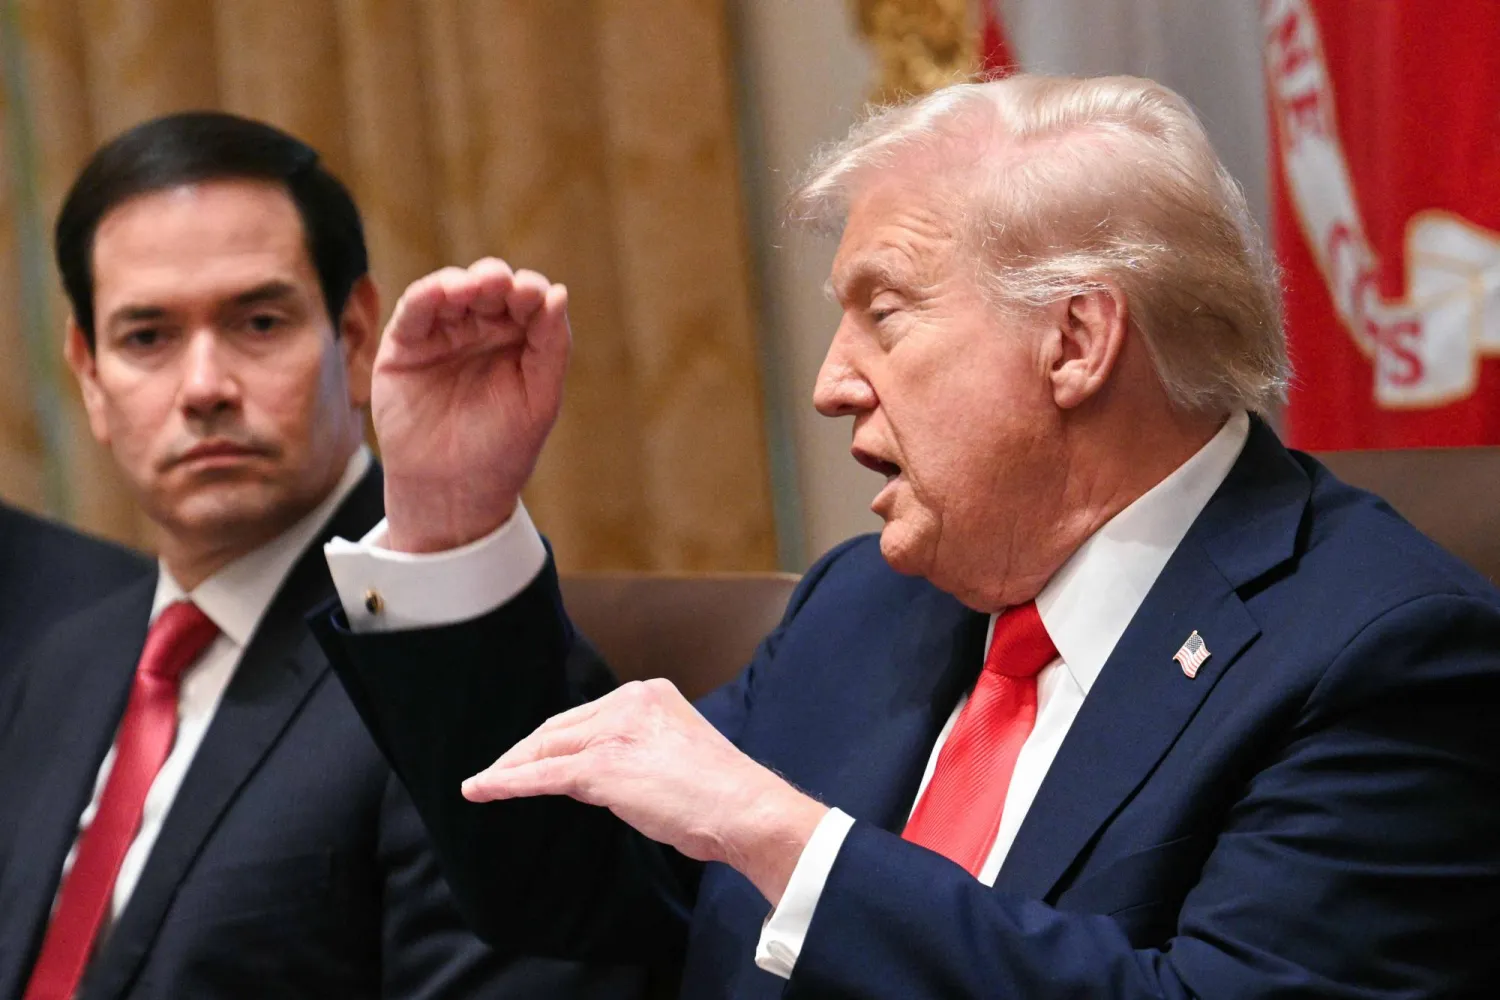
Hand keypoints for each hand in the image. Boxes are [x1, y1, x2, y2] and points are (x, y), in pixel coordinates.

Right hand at [372, 258, 569, 552]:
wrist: (454, 492)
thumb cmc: (503, 449)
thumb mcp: (540, 399)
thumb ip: (551, 347)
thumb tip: (558, 292)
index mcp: (519, 340)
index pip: (526, 301)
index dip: (530, 292)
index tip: (536, 296)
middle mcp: (481, 330)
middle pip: (489, 288)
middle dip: (498, 281)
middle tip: (503, 285)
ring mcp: (442, 334)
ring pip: (451, 291)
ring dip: (464, 282)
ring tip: (476, 286)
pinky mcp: (404, 345)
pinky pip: (414, 311)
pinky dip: (426, 295)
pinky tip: (442, 292)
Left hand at [462, 679, 829, 904]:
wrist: (744, 809)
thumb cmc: (722, 793)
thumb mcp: (678, 752)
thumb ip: (641, 748)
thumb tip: (606, 771)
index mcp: (650, 694)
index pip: (587, 715)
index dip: (555, 738)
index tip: (535, 754)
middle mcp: (629, 702)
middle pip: (561, 727)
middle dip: (526, 751)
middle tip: (499, 771)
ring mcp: (614, 733)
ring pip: (547, 748)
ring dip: (509, 767)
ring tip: (483, 783)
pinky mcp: (602, 767)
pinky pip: (543, 775)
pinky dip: (507, 782)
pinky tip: (482, 789)